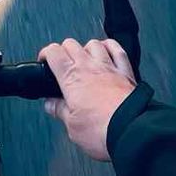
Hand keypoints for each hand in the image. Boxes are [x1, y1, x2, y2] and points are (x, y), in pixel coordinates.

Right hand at [38, 38, 136, 160]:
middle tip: (61, 63)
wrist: (131, 131)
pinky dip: (110, 46)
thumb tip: (51, 105)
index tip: (44, 61)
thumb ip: (60, 111)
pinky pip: (117, 50)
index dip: (45, 53)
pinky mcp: (126, 72)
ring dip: (85, 48)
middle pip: (71, 44)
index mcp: (71, 77)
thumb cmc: (102, 130)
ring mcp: (108, 67)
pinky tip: (107, 51)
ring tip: (83, 58)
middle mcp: (89, 67)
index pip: (53, 52)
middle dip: (63, 50)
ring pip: (93, 43)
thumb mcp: (72, 126)